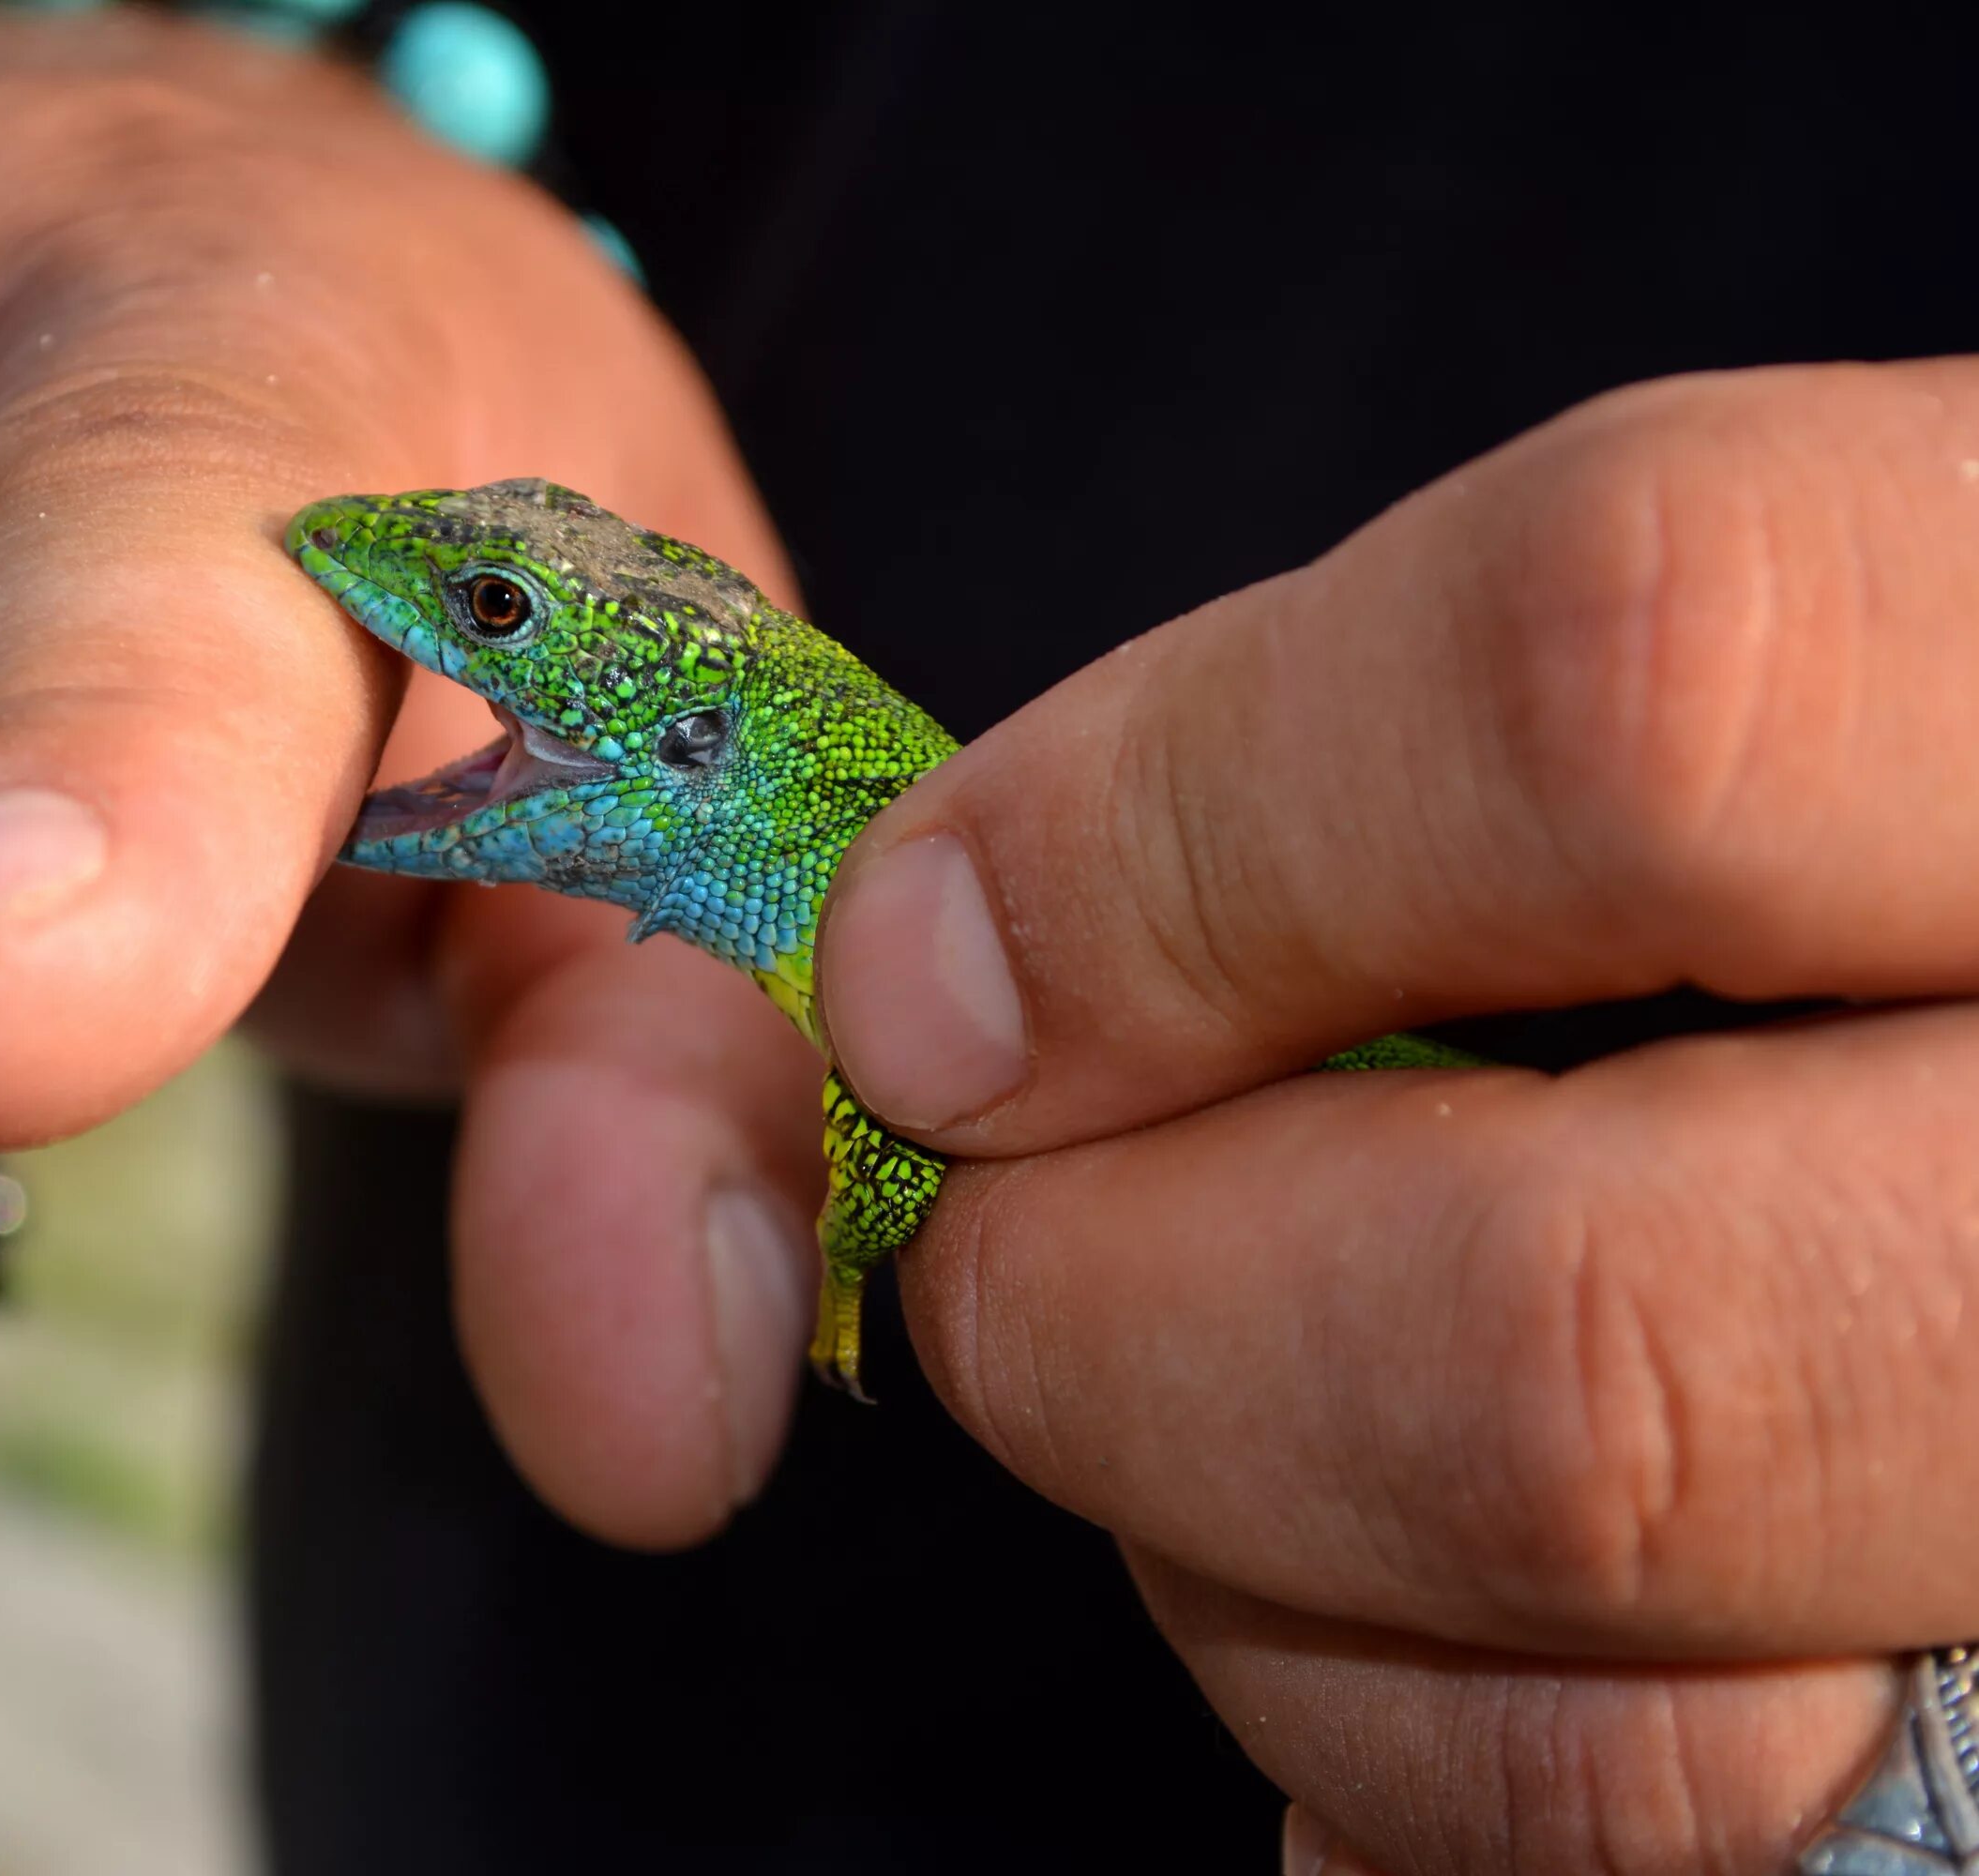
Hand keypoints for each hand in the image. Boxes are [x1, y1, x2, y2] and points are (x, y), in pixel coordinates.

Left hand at [810, 362, 1978, 1870]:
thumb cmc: (1952, 819)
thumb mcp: (1821, 635)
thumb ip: (1414, 754)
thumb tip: (953, 974)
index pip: (1629, 683)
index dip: (1167, 842)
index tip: (926, 964)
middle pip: (1567, 1345)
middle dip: (1124, 1328)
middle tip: (1007, 1260)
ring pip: (1623, 1734)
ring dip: (1260, 1599)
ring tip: (1236, 1434)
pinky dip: (1421, 1792)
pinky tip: (1430, 1630)